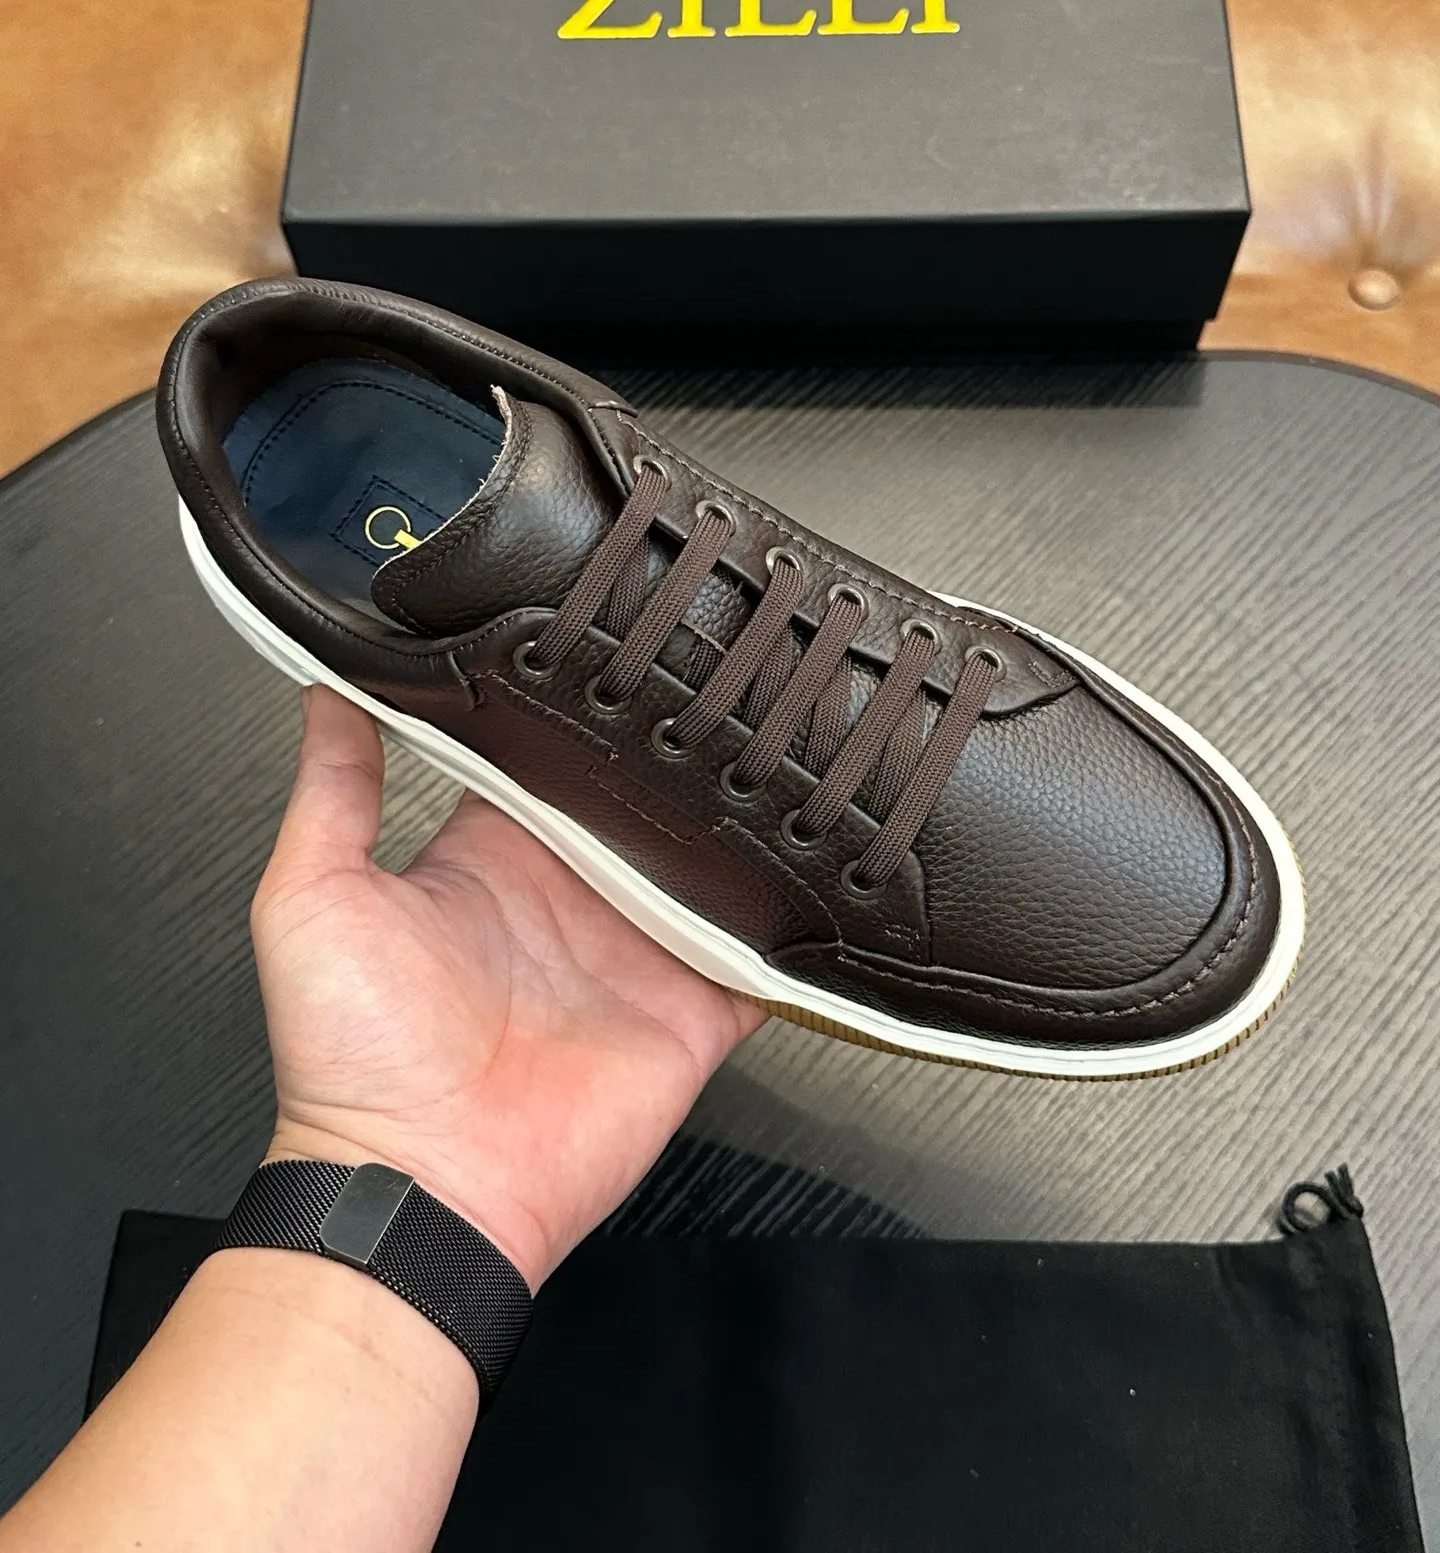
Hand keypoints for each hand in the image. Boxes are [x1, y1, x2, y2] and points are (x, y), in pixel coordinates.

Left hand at [253, 686, 763, 1287]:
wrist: (423, 1190)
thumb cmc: (352, 1063)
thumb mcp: (313, 899)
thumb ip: (334, 792)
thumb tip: (326, 689)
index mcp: (492, 859)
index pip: (545, 764)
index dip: (577, 714)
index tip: (612, 648)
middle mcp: (570, 900)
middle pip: (641, 806)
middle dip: (676, 757)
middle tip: (720, 690)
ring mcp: (636, 957)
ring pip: (708, 869)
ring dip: (737, 830)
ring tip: (778, 759)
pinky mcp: (691, 1016)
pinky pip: (757, 962)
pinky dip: (787, 928)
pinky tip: (810, 875)